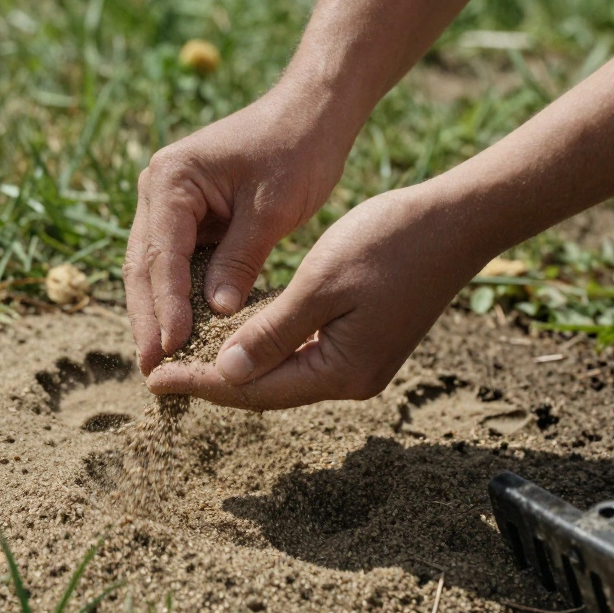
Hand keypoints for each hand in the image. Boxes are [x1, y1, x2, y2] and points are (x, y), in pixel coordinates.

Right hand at [124, 85, 353, 373]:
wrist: (312, 112)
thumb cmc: (297, 150)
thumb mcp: (272, 208)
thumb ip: (240, 260)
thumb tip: (215, 314)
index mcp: (171, 180)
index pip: (162, 255)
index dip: (165, 306)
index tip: (171, 349)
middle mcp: (158, 190)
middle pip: (145, 266)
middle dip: (148, 319)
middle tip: (149, 369)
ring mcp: (170, 204)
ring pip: (155, 269)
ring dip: (157, 313)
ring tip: (159, 362)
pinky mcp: (188, 217)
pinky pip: (177, 264)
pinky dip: (178, 297)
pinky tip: (184, 334)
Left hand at [146, 185, 488, 408]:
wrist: (458, 222)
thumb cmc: (389, 243)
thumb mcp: (320, 284)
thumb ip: (271, 332)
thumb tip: (225, 371)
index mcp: (340, 371)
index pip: (253, 389)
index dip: (201, 383)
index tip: (155, 378)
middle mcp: (351, 379)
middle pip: (266, 390)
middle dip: (213, 380)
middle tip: (161, 371)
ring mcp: (361, 363)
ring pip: (283, 373)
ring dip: (236, 365)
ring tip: (189, 358)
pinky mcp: (366, 343)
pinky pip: (302, 355)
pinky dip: (266, 348)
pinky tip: (238, 337)